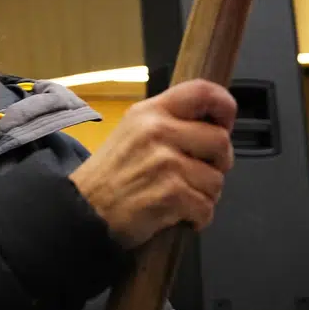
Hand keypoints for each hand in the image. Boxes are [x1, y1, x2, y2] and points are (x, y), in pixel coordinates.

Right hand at [70, 80, 235, 247]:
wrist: (82, 212)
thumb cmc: (110, 176)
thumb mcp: (132, 132)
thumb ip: (168, 123)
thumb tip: (213, 126)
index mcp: (149, 112)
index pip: (201, 91)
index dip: (224, 105)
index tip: (225, 122)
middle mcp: (157, 132)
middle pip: (220, 141)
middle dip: (218, 164)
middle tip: (199, 174)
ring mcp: (164, 163)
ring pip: (216, 180)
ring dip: (205, 195)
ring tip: (180, 197)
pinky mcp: (170, 195)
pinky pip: (206, 207)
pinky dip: (197, 218)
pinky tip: (177, 215)